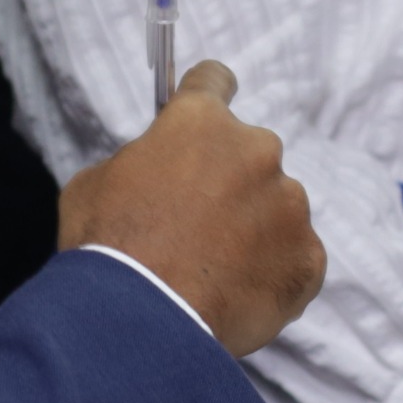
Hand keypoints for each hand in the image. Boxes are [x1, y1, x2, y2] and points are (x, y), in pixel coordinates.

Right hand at [59, 61, 323, 354]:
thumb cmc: (107, 248)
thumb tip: (153, 170)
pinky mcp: (308, 257)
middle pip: (248, 154)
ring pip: (275, 207)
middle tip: (195, 224)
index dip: (207, 96)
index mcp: (201, 122)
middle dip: (226, 181)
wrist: (140, 321)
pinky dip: (272, 271)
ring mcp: (289, 205)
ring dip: (252, 227)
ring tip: (213, 270)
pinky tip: (237, 293)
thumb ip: (138, 161)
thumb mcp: (94, 184)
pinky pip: (294, 257)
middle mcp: (256, 151)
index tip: (208, 113)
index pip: (214, 81)